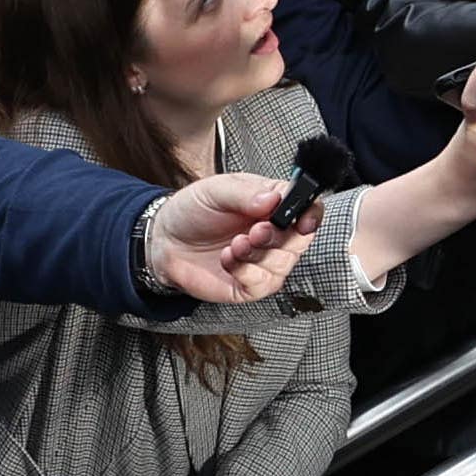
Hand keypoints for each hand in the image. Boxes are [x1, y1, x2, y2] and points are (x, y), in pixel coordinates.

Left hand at [144, 170, 313, 304]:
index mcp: (274, 205)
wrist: (164, 240)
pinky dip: (245, 271)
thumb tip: (275, 198)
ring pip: (282, 263)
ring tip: (234, 244)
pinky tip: (227, 258)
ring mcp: (265, 261)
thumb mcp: (215, 190)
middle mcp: (276, 234)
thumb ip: (246, 193)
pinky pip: (261, 283)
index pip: (308, 209)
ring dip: (258, 254)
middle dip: (279, 237)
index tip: (302, 219)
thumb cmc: (193, 211)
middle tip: (257, 230)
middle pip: (299, 239)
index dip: (311, 214)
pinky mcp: (250, 285)